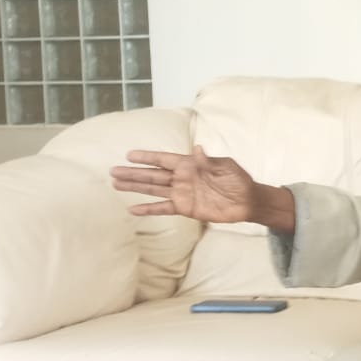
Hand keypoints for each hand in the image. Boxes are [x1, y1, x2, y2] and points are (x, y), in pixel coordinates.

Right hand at [110, 145, 256, 221]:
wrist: (247, 201)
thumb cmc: (237, 179)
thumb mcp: (225, 166)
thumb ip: (209, 161)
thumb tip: (198, 150)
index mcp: (189, 164)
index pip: (163, 159)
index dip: (147, 157)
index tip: (129, 155)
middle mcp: (181, 178)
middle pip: (153, 174)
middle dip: (133, 173)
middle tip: (113, 170)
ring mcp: (182, 193)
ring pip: (154, 189)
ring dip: (136, 187)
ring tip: (117, 184)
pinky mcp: (185, 208)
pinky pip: (163, 208)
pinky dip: (149, 209)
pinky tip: (133, 209)